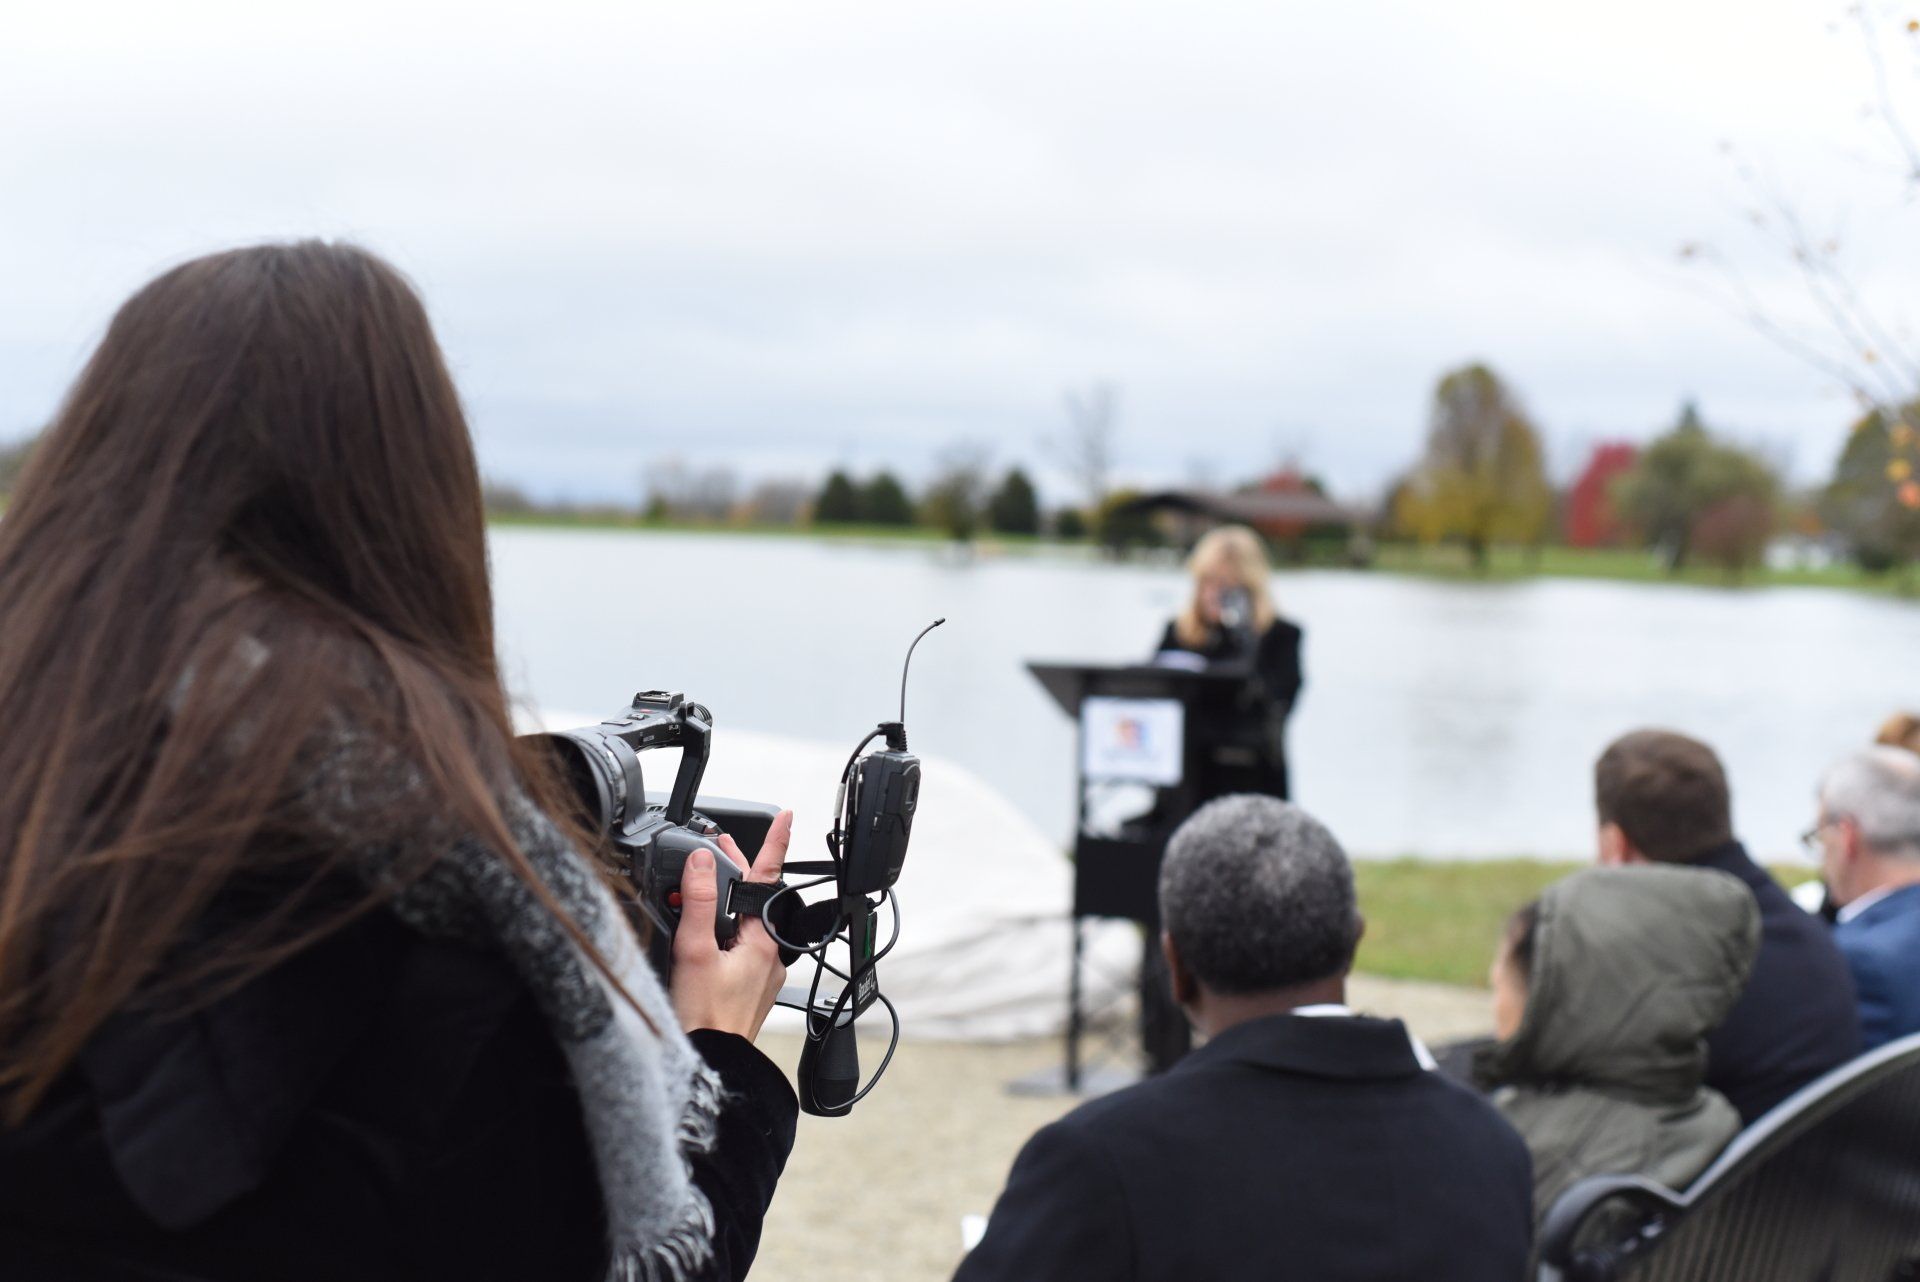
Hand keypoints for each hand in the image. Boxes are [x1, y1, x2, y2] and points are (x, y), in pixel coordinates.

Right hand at [670, 810, 791, 1040]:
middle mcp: (768, 954)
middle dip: (737, 870)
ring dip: (725, 901)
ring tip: (699, 886)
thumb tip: (703, 863)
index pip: (769, 879)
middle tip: (716, 847)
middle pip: (755, 898)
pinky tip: (700, 931)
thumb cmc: (705, 1019)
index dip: (775, 844)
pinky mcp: (748, 986)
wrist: (712, 1065)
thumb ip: (698, 903)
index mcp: (762, 941)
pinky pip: (740, 945)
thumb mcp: (694, 952)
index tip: (786, 817)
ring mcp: (760, 971)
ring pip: (746, 921)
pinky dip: (723, 929)